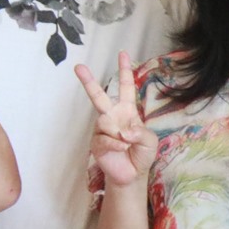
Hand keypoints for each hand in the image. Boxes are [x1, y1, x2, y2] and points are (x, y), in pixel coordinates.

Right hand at [75, 51, 156, 186]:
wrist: (131, 174)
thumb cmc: (141, 154)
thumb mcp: (150, 141)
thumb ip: (141, 132)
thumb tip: (124, 130)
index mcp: (127, 111)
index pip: (126, 87)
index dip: (125, 71)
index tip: (122, 54)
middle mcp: (112, 117)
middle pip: (99, 96)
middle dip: (88, 81)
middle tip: (78, 66)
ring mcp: (102, 129)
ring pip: (105, 123)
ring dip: (119, 136)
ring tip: (126, 145)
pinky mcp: (96, 143)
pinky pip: (105, 139)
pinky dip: (116, 146)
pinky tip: (120, 151)